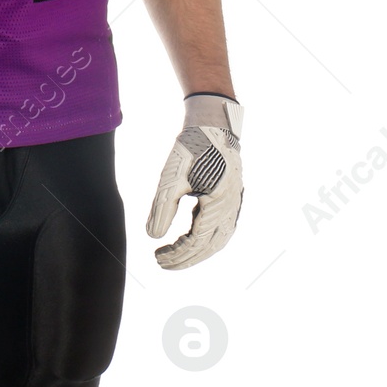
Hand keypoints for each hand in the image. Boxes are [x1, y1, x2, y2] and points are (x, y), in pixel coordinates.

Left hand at [147, 93, 242, 268]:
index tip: (157, 259)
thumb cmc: (192, 148)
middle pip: (209, 246)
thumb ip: (162, 208)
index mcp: (219, 206)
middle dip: (186, 258)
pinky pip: (220, 226)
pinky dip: (204, 237)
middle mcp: (231, 209)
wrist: (213, 123)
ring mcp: (234, 204)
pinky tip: (188, 237)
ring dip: (196, 250)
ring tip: (173, 254)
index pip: (197, 242)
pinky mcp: (230, 197)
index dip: (177, 255)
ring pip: (217, 238)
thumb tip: (152, 237)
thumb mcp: (171, 178)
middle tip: (161, 263)